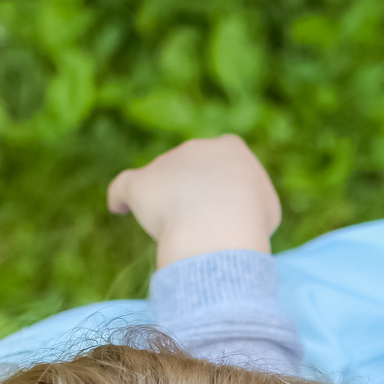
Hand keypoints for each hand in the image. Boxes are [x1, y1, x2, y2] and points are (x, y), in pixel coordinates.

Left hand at [107, 136, 282, 268]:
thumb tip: (231, 214)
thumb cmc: (249, 221)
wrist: (220, 227)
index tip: (227, 204)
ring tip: (180, 236)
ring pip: (162, 184)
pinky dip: (121, 197)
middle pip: (192, 168)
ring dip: (167, 206)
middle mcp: (196, 148)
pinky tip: (119, 208)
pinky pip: (124, 187)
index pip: (226, 155)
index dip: (225, 182)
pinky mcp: (140, 183)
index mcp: (231, 148)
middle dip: (196, 194)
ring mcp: (166, 163)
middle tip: (206, 228)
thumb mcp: (265, 209)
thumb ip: (247, 204)